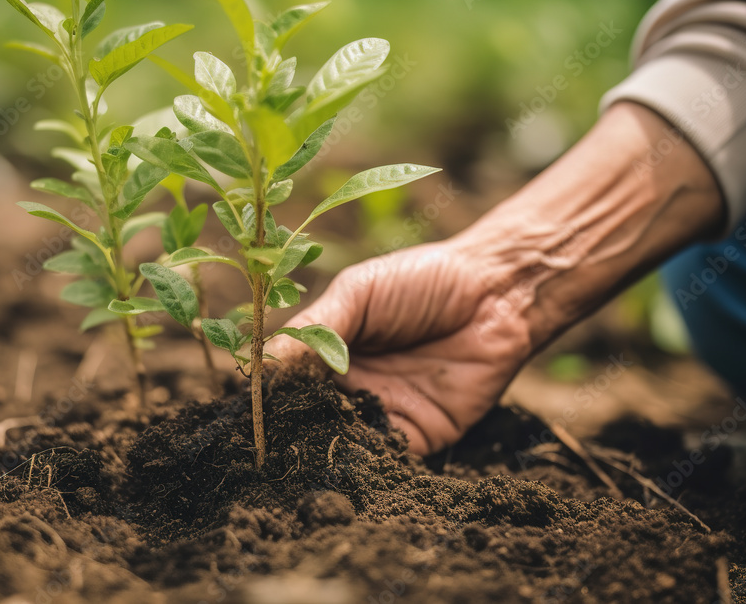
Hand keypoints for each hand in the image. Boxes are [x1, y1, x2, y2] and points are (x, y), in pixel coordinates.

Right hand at [271, 239, 533, 454]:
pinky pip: (385, 460)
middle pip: (308, 418)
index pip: (286, 380)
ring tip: (302, 456)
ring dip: (323, 452)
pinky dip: (366, 465)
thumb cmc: (422, 280)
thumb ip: (316, 329)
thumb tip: (262, 368)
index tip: (249, 409)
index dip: (268, 395)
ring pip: (341, 444)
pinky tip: (347, 463)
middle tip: (267, 444)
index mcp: (327, 351)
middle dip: (290, 431)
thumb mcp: (359, 293)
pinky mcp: (417, 438)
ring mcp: (381, 414)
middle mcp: (349, 387)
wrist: (496, 294)